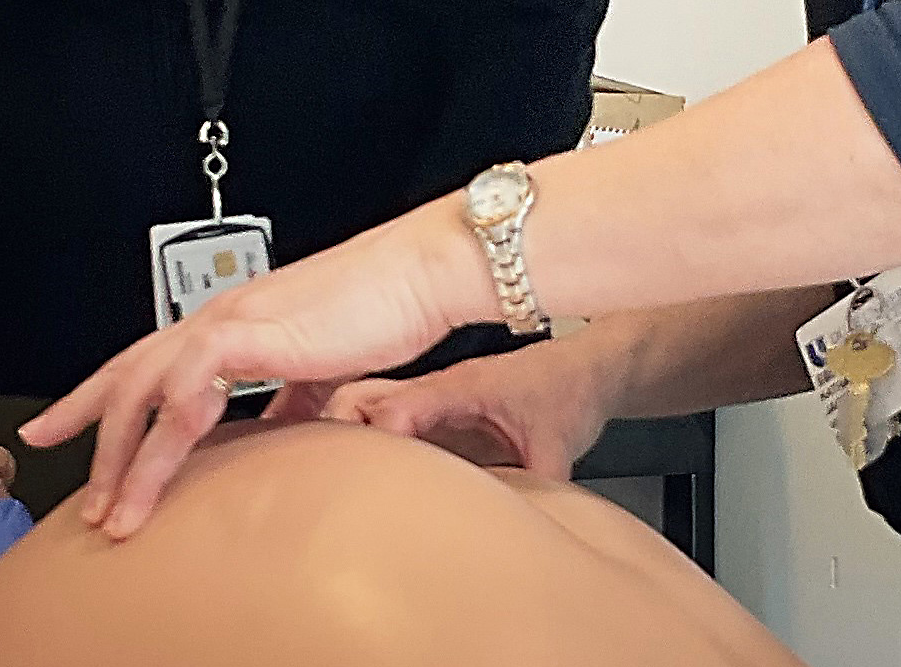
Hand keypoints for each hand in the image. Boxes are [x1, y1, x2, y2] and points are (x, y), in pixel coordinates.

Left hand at [18, 197, 493, 538]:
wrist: (421, 272)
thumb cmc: (386, 306)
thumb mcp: (326, 365)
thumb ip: (293, 393)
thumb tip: (278, 428)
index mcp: (235, 320)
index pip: (150, 358)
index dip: (101, 392)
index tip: (63, 422)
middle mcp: (220, 316)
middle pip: (127, 369)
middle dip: (83, 416)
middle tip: (47, 451)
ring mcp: (231, 321)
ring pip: (147, 387)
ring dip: (123, 453)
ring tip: (112, 509)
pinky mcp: (253, 332)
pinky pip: (192, 386)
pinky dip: (168, 428)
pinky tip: (159, 463)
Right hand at [297, 334, 616, 478]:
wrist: (585, 368)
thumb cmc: (568, 393)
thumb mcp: (560, 446)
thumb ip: (540, 486)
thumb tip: (526, 532)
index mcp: (464, 388)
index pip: (405, 403)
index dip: (378, 433)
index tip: (360, 467)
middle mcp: (437, 388)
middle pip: (362, 394)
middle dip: (332, 428)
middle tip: (315, 472)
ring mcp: (429, 398)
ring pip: (362, 400)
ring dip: (338, 431)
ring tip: (317, 474)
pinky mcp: (431, 411)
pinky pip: (381, 417)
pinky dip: (357, 438)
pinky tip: (346, 471)